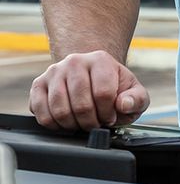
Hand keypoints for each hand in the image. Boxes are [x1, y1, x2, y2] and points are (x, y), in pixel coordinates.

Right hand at [29, 51, 149, 130]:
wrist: (91, 75)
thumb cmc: (113, 86)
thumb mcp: (133, 92)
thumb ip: (136, 98)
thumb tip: (124, 104)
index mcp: (100, 59)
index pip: (103, 93)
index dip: (107, 113)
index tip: (110, 117)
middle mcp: (75, 61)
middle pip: (81, 103)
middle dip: (90, 122)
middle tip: (95, 124)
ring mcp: (54, 71)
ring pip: (59, 109)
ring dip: (72, 125)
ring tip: (82, 124)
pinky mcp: (38, 84)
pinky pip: (41, 112)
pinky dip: (53, 124)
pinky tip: (66, 122)